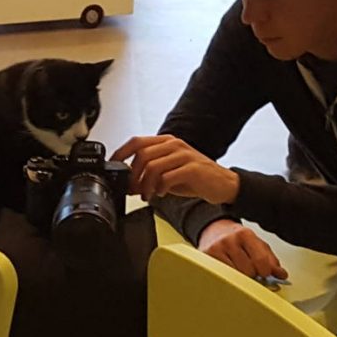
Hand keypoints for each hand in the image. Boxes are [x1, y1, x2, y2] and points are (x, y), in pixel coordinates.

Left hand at [111, 135, 239, 203]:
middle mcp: (174, 145)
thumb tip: (127, 185)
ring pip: (153, 167)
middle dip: (133, 176)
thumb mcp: (168, 174)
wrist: (222, 184)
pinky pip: (168, 177)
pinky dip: (160, 188)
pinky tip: (162, 194)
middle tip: (133, 190)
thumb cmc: (195, 178)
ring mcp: (184, 155)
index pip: (136, 142)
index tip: (114, 168)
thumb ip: (148, 176)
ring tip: (147, 195)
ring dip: (145, 185)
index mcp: (166, 142)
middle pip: (142, 155)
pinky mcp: (193, 168)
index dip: (121, 154)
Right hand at [198, 219, 288, 279]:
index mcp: (245, 234)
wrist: (213, 230)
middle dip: (252, 275)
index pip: (261, 260)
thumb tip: (282, 275)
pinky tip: (228, 271)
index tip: (265, 274)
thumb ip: (270, 259)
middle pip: (248, 271)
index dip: (266, 272)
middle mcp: (230, 240)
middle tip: (249, 270)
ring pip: (235, 277)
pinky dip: (228, 278)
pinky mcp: (206, 258)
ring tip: (238, 270)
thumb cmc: (237, 239)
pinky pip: (223, 277)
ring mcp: (216, 249)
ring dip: (239, 278)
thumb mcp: (256, 244)